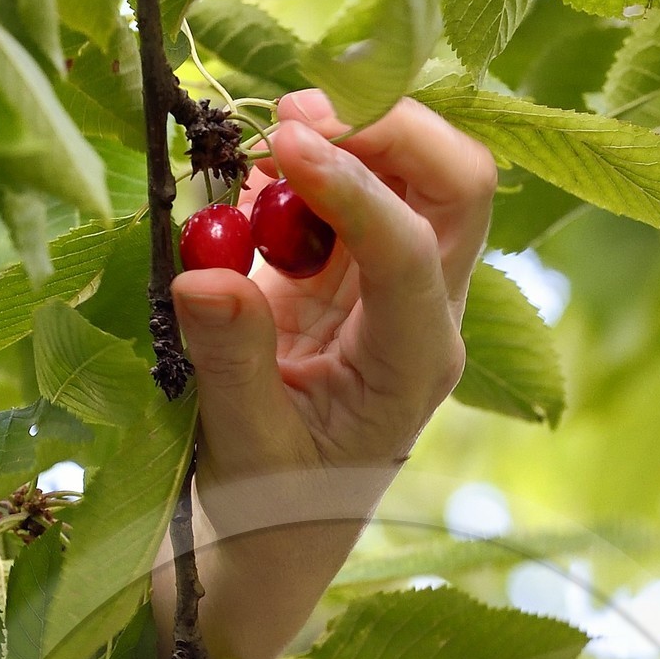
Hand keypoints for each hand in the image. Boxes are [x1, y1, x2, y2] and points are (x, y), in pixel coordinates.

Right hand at [160, 92, 496, 658]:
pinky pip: (345, 189)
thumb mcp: (244, 448)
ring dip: (347, 133)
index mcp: (416, 363)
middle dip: (386, 127)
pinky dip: (302, 161)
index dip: (353, 184)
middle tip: (291, 115)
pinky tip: (252, 178)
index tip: (281, 144)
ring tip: (261, 143)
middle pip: (456, 184)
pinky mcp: (348, 273)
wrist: (268, 543)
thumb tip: (203, 275)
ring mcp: (391, 287)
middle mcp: (424, 314)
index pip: (411, 248)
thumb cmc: (268, 512)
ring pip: (411, 172)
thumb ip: (232, 361)